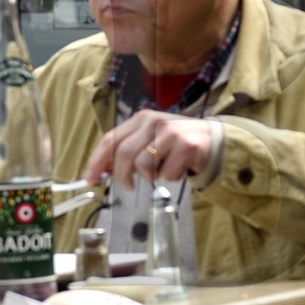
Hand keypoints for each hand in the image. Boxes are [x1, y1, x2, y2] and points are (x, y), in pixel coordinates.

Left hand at [86, 110, 213, 188]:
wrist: (212, 139)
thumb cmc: (176, 143)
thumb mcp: (150, 139)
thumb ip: (128, 149)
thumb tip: (103, 169)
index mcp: (141, 119)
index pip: (111, 139)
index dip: (97, 160)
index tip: (91, 177)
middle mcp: (154, 122)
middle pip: (124, 154)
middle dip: (121, 175)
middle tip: (127, 186)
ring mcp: (171, 133)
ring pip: (144, 165)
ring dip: (150, 176)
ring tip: (162, 170)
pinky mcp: (186, 146)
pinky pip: (166, 173)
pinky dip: (170, 177)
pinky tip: (178, 168)